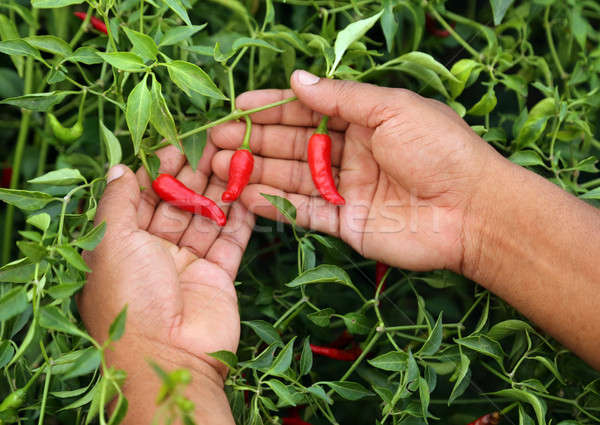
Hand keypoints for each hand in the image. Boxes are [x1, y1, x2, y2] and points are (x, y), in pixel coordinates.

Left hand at [78, 143, 251, 423]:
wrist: (167, 356)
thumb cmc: (129, 296)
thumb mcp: (110, 241)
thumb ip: (118, 201)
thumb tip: (119, 167)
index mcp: (123, 244)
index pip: (143, 196)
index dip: (159, 169)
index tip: (178, 143)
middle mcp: (155, 252)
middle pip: (177, 203)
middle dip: (194, 173)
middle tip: (214, 143)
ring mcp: (189, 264)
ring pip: (206, 217)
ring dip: (219, 189)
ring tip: (236, 158)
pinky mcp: (218, 276)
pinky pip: (230, 240)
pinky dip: (240, 217)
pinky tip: (249, 190)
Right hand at [210, 70, 502, 272]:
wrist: (473, 211)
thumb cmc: (439, 150)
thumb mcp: (391, 108)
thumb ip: (341, 97)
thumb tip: (298, 79)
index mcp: (363, 120)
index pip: (307, 111)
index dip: (271, 109)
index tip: (236, 107)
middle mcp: (350, 153)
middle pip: (292, 145)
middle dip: (253, 141)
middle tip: (215, 141)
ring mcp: (346, 189)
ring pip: (292, 178)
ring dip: (255, 172)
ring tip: (218, 168)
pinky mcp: (345, 223)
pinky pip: (304, 212)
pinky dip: (275, 205)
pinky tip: (246, 197)